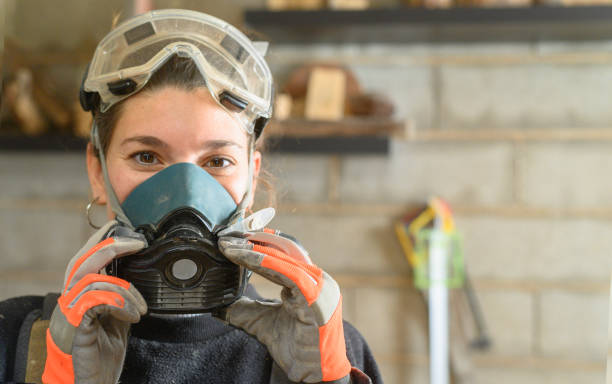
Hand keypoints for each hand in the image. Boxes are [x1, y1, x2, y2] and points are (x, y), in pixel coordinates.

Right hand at [42, 221, 146, 383]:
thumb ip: (122, 294)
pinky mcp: (76, 326)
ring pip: (93, 278)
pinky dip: (118, 302)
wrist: (96, 381)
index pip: (88, 256)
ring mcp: (71, 310)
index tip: (131, 233)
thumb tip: (139, 271)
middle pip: (84, 258)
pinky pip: (94, 300)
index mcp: (82, 292)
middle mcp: (72, 297)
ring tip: (140, 309)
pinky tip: (132, 315)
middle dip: (112, 244)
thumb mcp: (119, 315)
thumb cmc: (105, 349)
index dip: (104, 238)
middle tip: (138, 244)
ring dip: (125, 289)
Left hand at [218, 223, 350, 382]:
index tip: (231, 241)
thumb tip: (220, 304)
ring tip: (229, 247)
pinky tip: (244, 258)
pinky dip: (264, 263)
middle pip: (282, 251)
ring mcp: (319, 286)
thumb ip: (245, 309)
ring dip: (252, 251)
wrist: (313, 372)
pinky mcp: (316, 296)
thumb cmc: (296, 348)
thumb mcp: (262, 322)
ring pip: (282, 259)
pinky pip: (287, 273)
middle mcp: (316, 279)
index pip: (281, 255)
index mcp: (308, 282)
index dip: (255, 245)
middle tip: (225, 239)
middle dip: (251, 243)